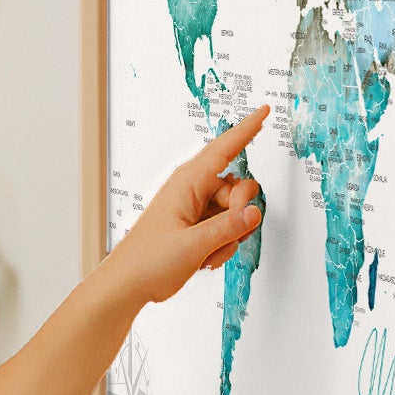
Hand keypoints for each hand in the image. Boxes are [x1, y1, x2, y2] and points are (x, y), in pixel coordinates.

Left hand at [94, 106, 268, 305]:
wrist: (129, 283)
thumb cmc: (148, 260)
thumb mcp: (193, 245)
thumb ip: (228, 228)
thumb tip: (254, 212)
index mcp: (187, 183)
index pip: (224, 148)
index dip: (247, 129)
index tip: (264, 110)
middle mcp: (193, 190)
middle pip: (240, 187)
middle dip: (240, 212)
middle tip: (225, 234)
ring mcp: (197, 208)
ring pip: (236, 211)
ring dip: (230, 235)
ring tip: (206, 252)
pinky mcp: (199, 225)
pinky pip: (228, 227)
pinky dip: (223, 244)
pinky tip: (205, 257)